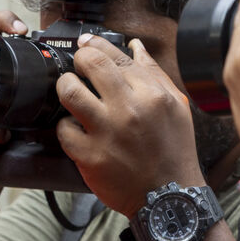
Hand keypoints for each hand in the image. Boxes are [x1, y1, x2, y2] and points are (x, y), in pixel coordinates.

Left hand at [55, 36, 204, 217]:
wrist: (170, 196)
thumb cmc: (173, 150)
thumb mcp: (175, 106)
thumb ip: (154, 73)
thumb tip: (135, 46)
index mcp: (151, 93)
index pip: (115, 54)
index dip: (94, 44)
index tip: (86, 44)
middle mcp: (129, 109)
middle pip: (90, 64)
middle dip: (79, 60)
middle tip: (78, 69)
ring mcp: (108, 132)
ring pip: (69, 91)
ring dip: (65, 87)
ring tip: (70, 93)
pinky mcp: (91, 156)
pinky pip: (64, 130)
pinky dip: (66, 127)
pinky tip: (76, 129)